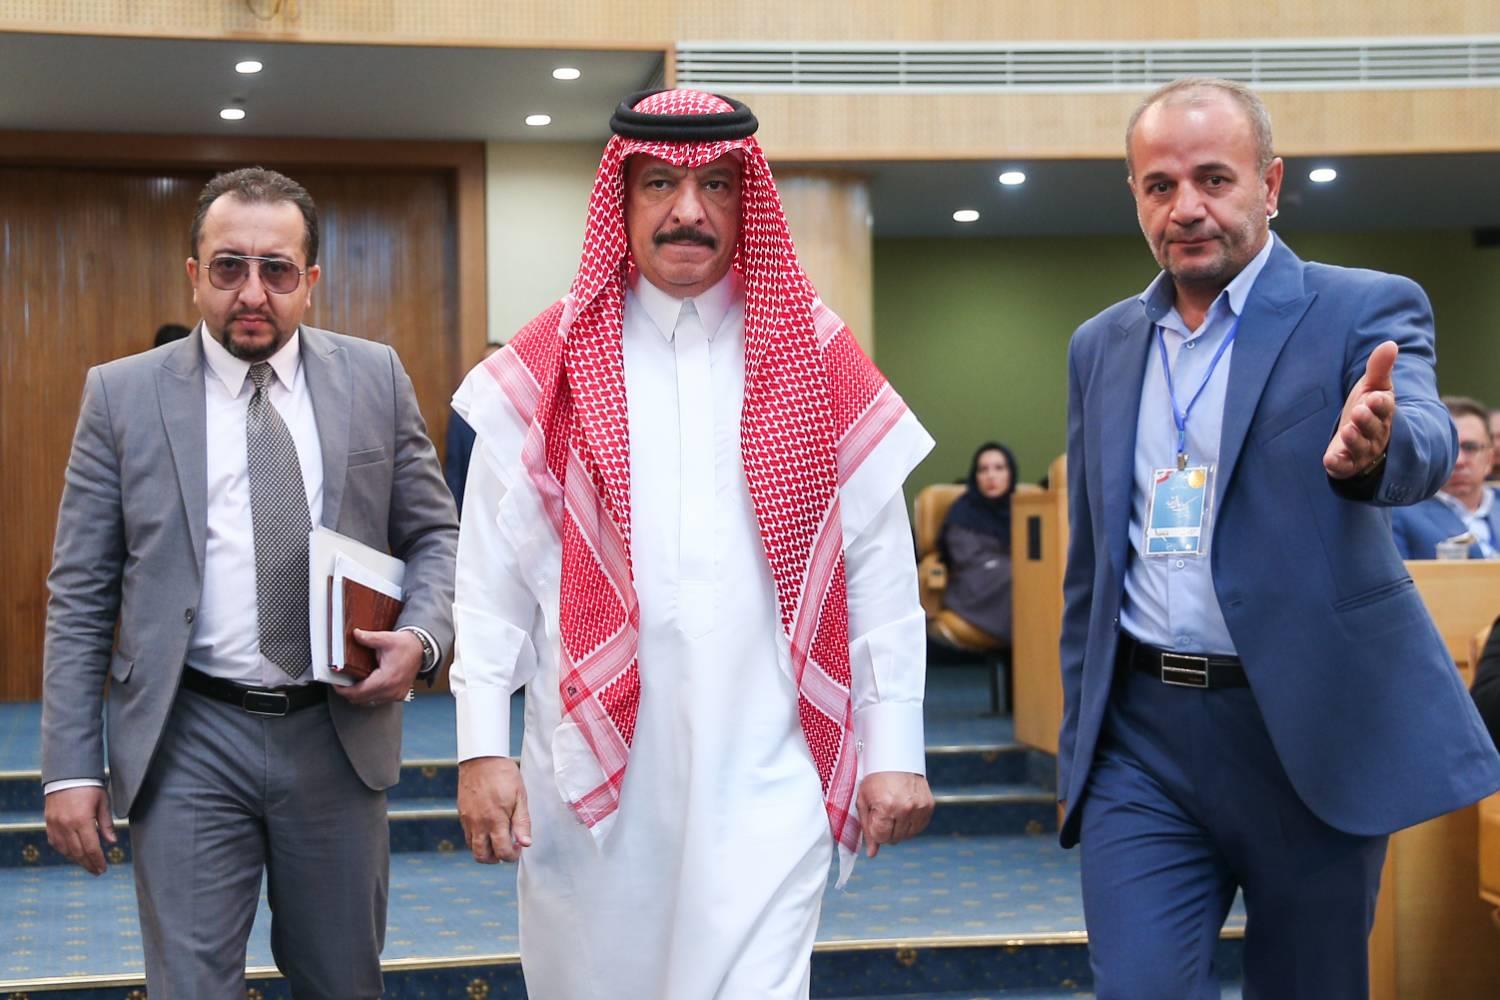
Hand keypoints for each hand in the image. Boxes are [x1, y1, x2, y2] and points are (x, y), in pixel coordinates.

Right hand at [45, 785, 115, 874]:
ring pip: (65, 850)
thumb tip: (112, 842)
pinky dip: (64, 851)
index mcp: (82, 820)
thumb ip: (106, 824)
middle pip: (78, 852)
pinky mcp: (49, 823)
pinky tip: (72, 854)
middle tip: (97, 871)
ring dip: (77, 859)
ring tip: (87, 865)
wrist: (67, 775)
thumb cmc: (90, 786)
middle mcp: (66, 825)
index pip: (91, 848)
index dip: (97, 860)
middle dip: (88, 864)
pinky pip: (55, 843)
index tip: (103, 869)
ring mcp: (55, 825)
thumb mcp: (103, 802)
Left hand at [333, 629, 422, 706]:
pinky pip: (378, 700)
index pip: (358, 692)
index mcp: (386, 679)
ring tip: (352, 683)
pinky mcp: (398, 695)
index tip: (336, 684)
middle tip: (341, 682)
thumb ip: (369, 638)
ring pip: (369, 702)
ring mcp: (396, 695)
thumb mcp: (386, 639)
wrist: (422, 650)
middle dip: (348, 692)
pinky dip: (370, 695)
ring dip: (359, 695)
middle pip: (361, 700)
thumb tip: (355, 635)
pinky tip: (367, 684)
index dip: (343, 690)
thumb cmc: (406, 646)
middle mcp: (391, 690)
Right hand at [458, 756, 530, 862]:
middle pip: (482, 856)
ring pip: (472, 847)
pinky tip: (488, 828)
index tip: (517, 848)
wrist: (482, 757)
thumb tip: (525, 844)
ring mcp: (467, 819)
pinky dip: (477, 838)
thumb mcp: (520, 796)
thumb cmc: (504, 774)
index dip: (511, 856)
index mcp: (495, 820)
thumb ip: (522, 822)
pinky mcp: (462, 813)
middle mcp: (478, 823)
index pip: (501, 851)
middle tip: (506, 849)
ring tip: (497, 839)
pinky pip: (467, 834)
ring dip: (485, 850)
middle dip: (496, 859)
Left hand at [856, 771, 933, 857]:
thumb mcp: (864, 801)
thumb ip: (867, 829)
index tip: (874, 816)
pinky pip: (919, 827)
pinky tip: (903, 811)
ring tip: (893, 810)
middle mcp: (905, 808)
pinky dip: (911, 824)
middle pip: (895, 839)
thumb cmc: (875, 779)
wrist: (895, 758)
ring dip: (899, 828)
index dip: (875, 830)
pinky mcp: (929, 805)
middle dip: (886, 830)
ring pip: (908, 835)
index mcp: (887, 807)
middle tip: (883, 812)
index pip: (881, 837)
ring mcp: (919, 807)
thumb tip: (872, 854)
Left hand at [1324, 340, 1397, 478]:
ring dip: (1355, 440)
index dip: (1381, 403)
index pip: (1385, 408)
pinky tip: (1330, 460)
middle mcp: (1377, 433)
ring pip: (1361, 447)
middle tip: (1358, 412)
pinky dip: (1339, 464)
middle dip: (1367, 421)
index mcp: (1384, 412)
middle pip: (1374, 428)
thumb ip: (1379, 368)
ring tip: (1347, 431)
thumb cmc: (1367, 407)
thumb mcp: (1372, 386)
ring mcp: (1362, 450)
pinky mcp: (1347, 463)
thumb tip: (1391, 344)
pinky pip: (1345, 466)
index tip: (1376, 397)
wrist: (1357, 434)